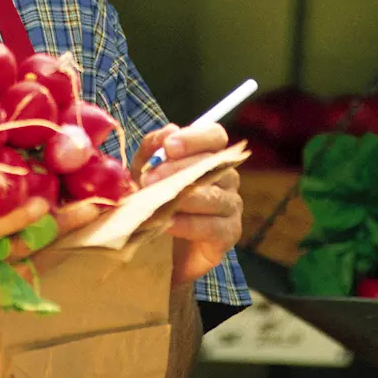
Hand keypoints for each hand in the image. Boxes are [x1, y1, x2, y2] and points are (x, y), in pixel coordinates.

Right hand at [0, 193, 100, 358]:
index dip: (24, 201)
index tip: (47, 184)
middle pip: (28, 238)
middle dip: (61, 219)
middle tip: (94, 201)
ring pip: (33, 259)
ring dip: (61, 238)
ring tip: (92, 215)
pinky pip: (24, 279)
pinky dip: (44, 259)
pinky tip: (66, 243)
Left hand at [132, 124, 242, 285]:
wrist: (163, 245)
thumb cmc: (158, 199)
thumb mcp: (147, 169)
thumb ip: (153, 148)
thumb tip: (167, 132)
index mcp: (210, 155)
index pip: (215, 136)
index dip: (194, 138)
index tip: (168, 146)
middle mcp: (227, 177)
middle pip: (212, 164)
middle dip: (179, 169)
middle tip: (151, 177)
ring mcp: (231, 205)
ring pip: (213, 196)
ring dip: (183, 197)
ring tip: (156, 199)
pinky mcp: (229, 233)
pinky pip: (212, 226)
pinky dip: (188, 224)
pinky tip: (168, 224)